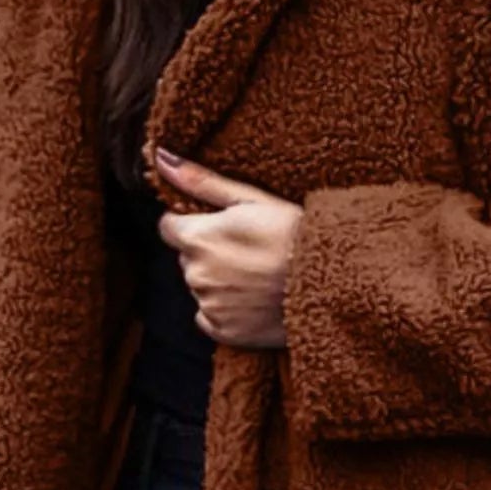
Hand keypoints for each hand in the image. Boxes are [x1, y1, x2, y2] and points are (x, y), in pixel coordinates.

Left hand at [149, 145, 302, 349]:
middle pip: (186, 258)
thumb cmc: (294, 234)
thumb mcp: (251, 199)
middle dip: (207, 252)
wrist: (330, 282)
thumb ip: (201, 181)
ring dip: (218, 281)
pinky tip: (252, 299)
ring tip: (255, 275)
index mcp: (197, 237)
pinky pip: (210, 317)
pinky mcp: (223, 331)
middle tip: (247, 250)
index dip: (193, 224)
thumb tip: (160, 158)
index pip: (168, 227)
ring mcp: (208, 305)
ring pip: (200, 287)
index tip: (221, 227)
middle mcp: (195, 274)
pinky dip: (225, 309)